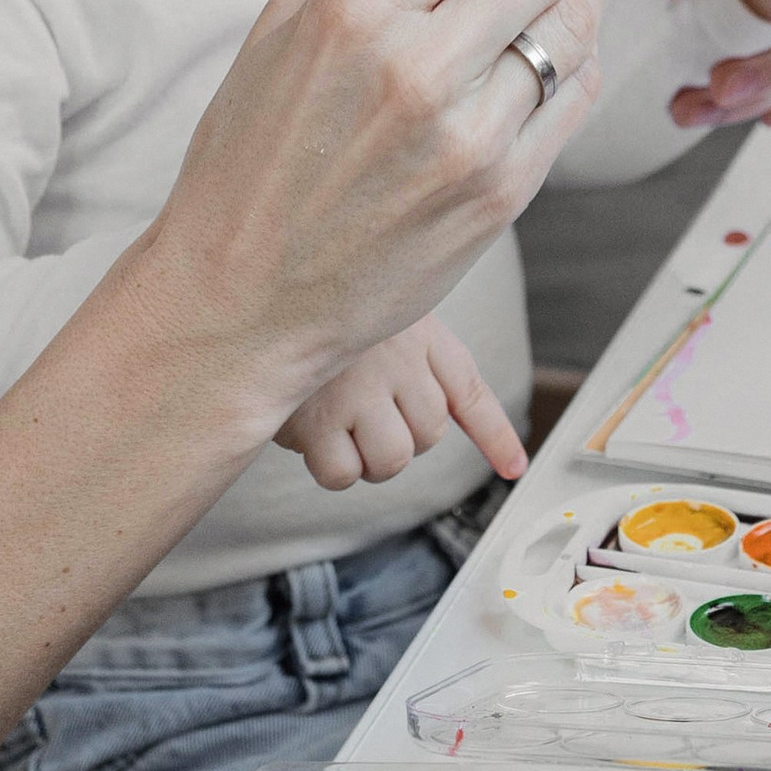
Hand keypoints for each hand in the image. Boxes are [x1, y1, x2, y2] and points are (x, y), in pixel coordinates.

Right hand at [141, 0, 603, 422]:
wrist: (242, 295)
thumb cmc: (256, 152)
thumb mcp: (293, 21)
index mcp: (355, 7)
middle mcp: (418, 66)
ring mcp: (470, 136)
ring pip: (577, 23)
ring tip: (532, 4)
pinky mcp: (504, 192)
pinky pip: (578, 96)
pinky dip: (570, 64)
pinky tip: (531, 66)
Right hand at [276, 316, 528, 494]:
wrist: (256, 295)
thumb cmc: (313, 311)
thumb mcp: (375, 313)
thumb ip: (411, 356)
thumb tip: (434, 424)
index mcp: (417, 331)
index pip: (467, 390)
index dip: (495, 435)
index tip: (514, 467)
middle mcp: (397, 357)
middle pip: (429, 436)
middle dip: (399, 440)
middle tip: (360, 417)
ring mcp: (359, 387)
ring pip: (393, 460)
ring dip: (366, 459)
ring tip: (335, 426)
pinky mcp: (318, 417)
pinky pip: (344, 475)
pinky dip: (329, 467)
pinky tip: (310, 434)